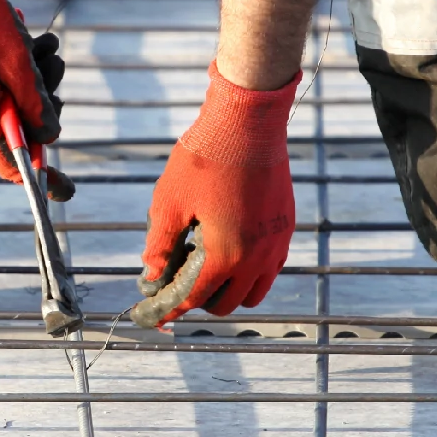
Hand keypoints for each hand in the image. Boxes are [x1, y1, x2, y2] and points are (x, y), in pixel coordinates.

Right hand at [0, 0, 66, 189]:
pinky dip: (12, 62)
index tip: (62, 170)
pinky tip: (23, 34)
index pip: (9, 166)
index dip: (39, 171)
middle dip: (42, 103)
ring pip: (7, 98)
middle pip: (13, 129)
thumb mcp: (16, 61)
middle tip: (54, 70)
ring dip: (31, 75)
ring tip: (43, 43)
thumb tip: (49, 134)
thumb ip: (35, 103)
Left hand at [132, 64, 297, 326]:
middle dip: (199, 301)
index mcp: (226, 254)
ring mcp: (275, 243)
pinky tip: (228, 250)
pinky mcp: (285, 226)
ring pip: (254, 291)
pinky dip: (250, 271)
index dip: (170, 308)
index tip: (154, 313)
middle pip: (226, 303)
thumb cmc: (205, 158)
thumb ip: (160, 244)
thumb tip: (151, 274)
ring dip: (228, 290)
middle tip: (177, 284)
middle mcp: (257, 257)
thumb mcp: (169, 201)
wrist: (248, 122)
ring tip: (205, 270)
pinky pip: (270, 267)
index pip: (194, 298)